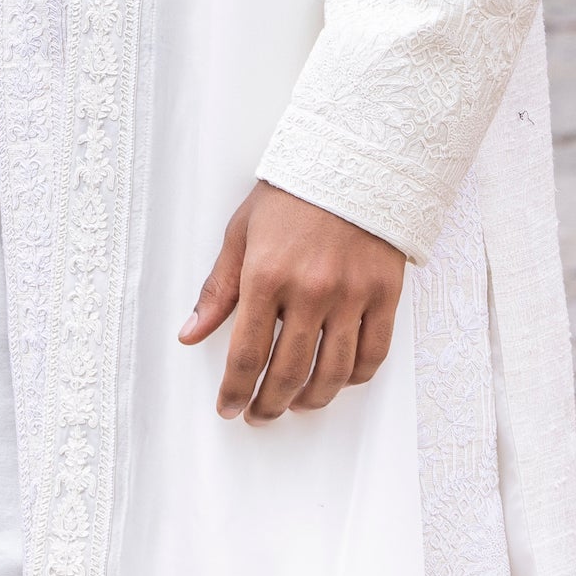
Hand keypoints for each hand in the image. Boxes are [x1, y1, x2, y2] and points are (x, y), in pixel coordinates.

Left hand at [180, 181, 403, 420]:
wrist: (354, 160)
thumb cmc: (291, 195)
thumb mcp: (240, 234)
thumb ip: (217, 290)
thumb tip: (190, 335)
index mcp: (266, 276)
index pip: (246, 355)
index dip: (235, 391)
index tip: (228, 408)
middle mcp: (310, 291)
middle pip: (289, 372)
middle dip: (269, 404)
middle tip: (259, 415)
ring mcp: (352, 295)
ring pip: (333, 373)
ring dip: (311, 400)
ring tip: (295, 406)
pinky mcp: (385, 294)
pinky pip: (373, 353)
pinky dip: (354, 378)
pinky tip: (336, 382)